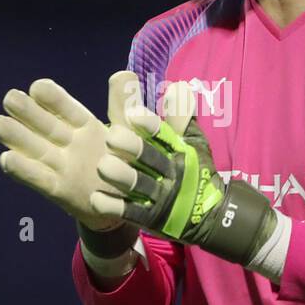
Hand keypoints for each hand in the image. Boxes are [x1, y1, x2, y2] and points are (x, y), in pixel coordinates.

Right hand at [0, 71, 139, 235]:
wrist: (130, 204)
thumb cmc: (127, 163)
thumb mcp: (131, 133)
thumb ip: (125, 106)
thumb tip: (123, 74)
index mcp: (84, 125)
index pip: (65, 107)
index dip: (52, 97)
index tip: (39, 87)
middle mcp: (67, 142)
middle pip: (43, 124)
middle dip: (26, 111)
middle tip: (10, 98)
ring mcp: (60, 165)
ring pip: (33, 148)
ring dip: (15, 136)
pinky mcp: (58, 190)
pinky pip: (39, 179)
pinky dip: (23, 170)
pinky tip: (6, 158)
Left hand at [90, 80, 276, 265]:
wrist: (208, 216)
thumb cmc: (194, 172)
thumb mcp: (192, 144)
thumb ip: (181, 117)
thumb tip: (179, 87)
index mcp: (179, 150)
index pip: (165, 135)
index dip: (150, 125)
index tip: (134, 114)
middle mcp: (170, 172)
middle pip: (151, 159)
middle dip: (134, 148)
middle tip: (112, 136)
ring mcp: (160, 197)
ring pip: (140, 185)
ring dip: (122, 176)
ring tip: (103, 166)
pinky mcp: (150, 218)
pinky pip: (131, 213)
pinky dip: (114, 206)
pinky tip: (95, 199)